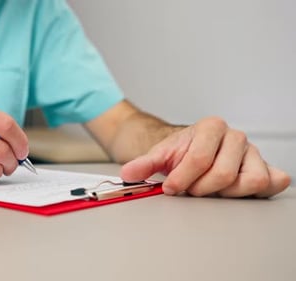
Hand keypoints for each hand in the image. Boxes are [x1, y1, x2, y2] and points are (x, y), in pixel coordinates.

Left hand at [120, 117, 290, 197]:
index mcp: (211, 127)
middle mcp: (234, 137)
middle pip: (224, 173)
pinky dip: (256, 190)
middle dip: (202, 187)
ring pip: (250, 180)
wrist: (192, 149)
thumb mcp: (159, 155)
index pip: (200, 158)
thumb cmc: (180, 151)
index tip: (170, 187)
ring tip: (209, 189)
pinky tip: (234, 192)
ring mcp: (251, 152)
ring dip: (226, 192)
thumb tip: (129, 172)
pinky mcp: (262, 167)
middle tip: (191, 189)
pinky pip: (271, 182)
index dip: (183, 178)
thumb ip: (143, 164)